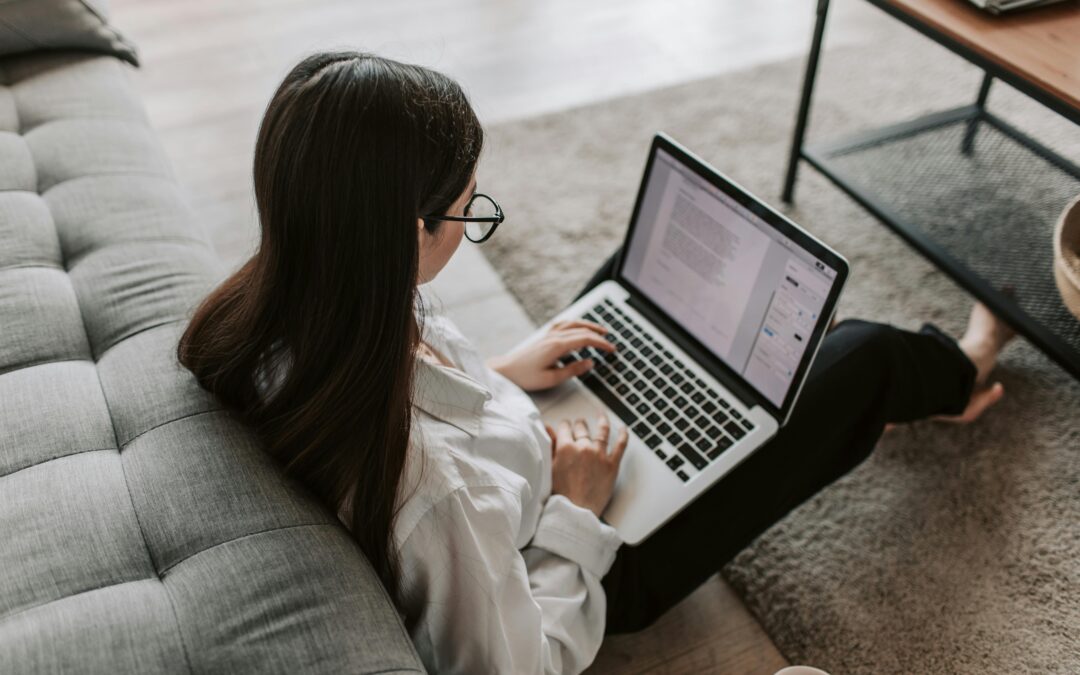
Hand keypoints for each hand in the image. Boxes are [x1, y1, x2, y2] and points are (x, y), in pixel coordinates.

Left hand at [487, 320, 613, 391]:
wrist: (506, 370)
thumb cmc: (526, 376)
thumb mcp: (552, 378)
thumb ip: (573, 370)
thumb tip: (590, 363)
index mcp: (557, 346)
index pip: (585, 339)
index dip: (601, 343)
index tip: (612, 349)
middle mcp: (553, 336)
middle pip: (582, 330)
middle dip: (599, 335)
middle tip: (611, 342)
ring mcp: (548, 334)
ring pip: (573, 324)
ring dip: (589, 325)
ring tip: (601, 330)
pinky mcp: (544, 336)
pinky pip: (564, 324)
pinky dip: (575, 324)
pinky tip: (579, 326)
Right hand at [547, 415, 628, 517]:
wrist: (575, 512)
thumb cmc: (560, 494)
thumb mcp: (549, 467)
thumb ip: (550, 446)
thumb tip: (548, 428)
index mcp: (565, 447)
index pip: (565, 428)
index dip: (564, 426)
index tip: (565, 427)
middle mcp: (583, 447)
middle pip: (582, 428)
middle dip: (579, 425)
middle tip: (579, 425)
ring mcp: (599, 455)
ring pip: (602, 431)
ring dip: (601, 421)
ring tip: (601, 416)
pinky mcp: (612, 465)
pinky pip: (620, 445)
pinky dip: (623, 435)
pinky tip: (623, 429)